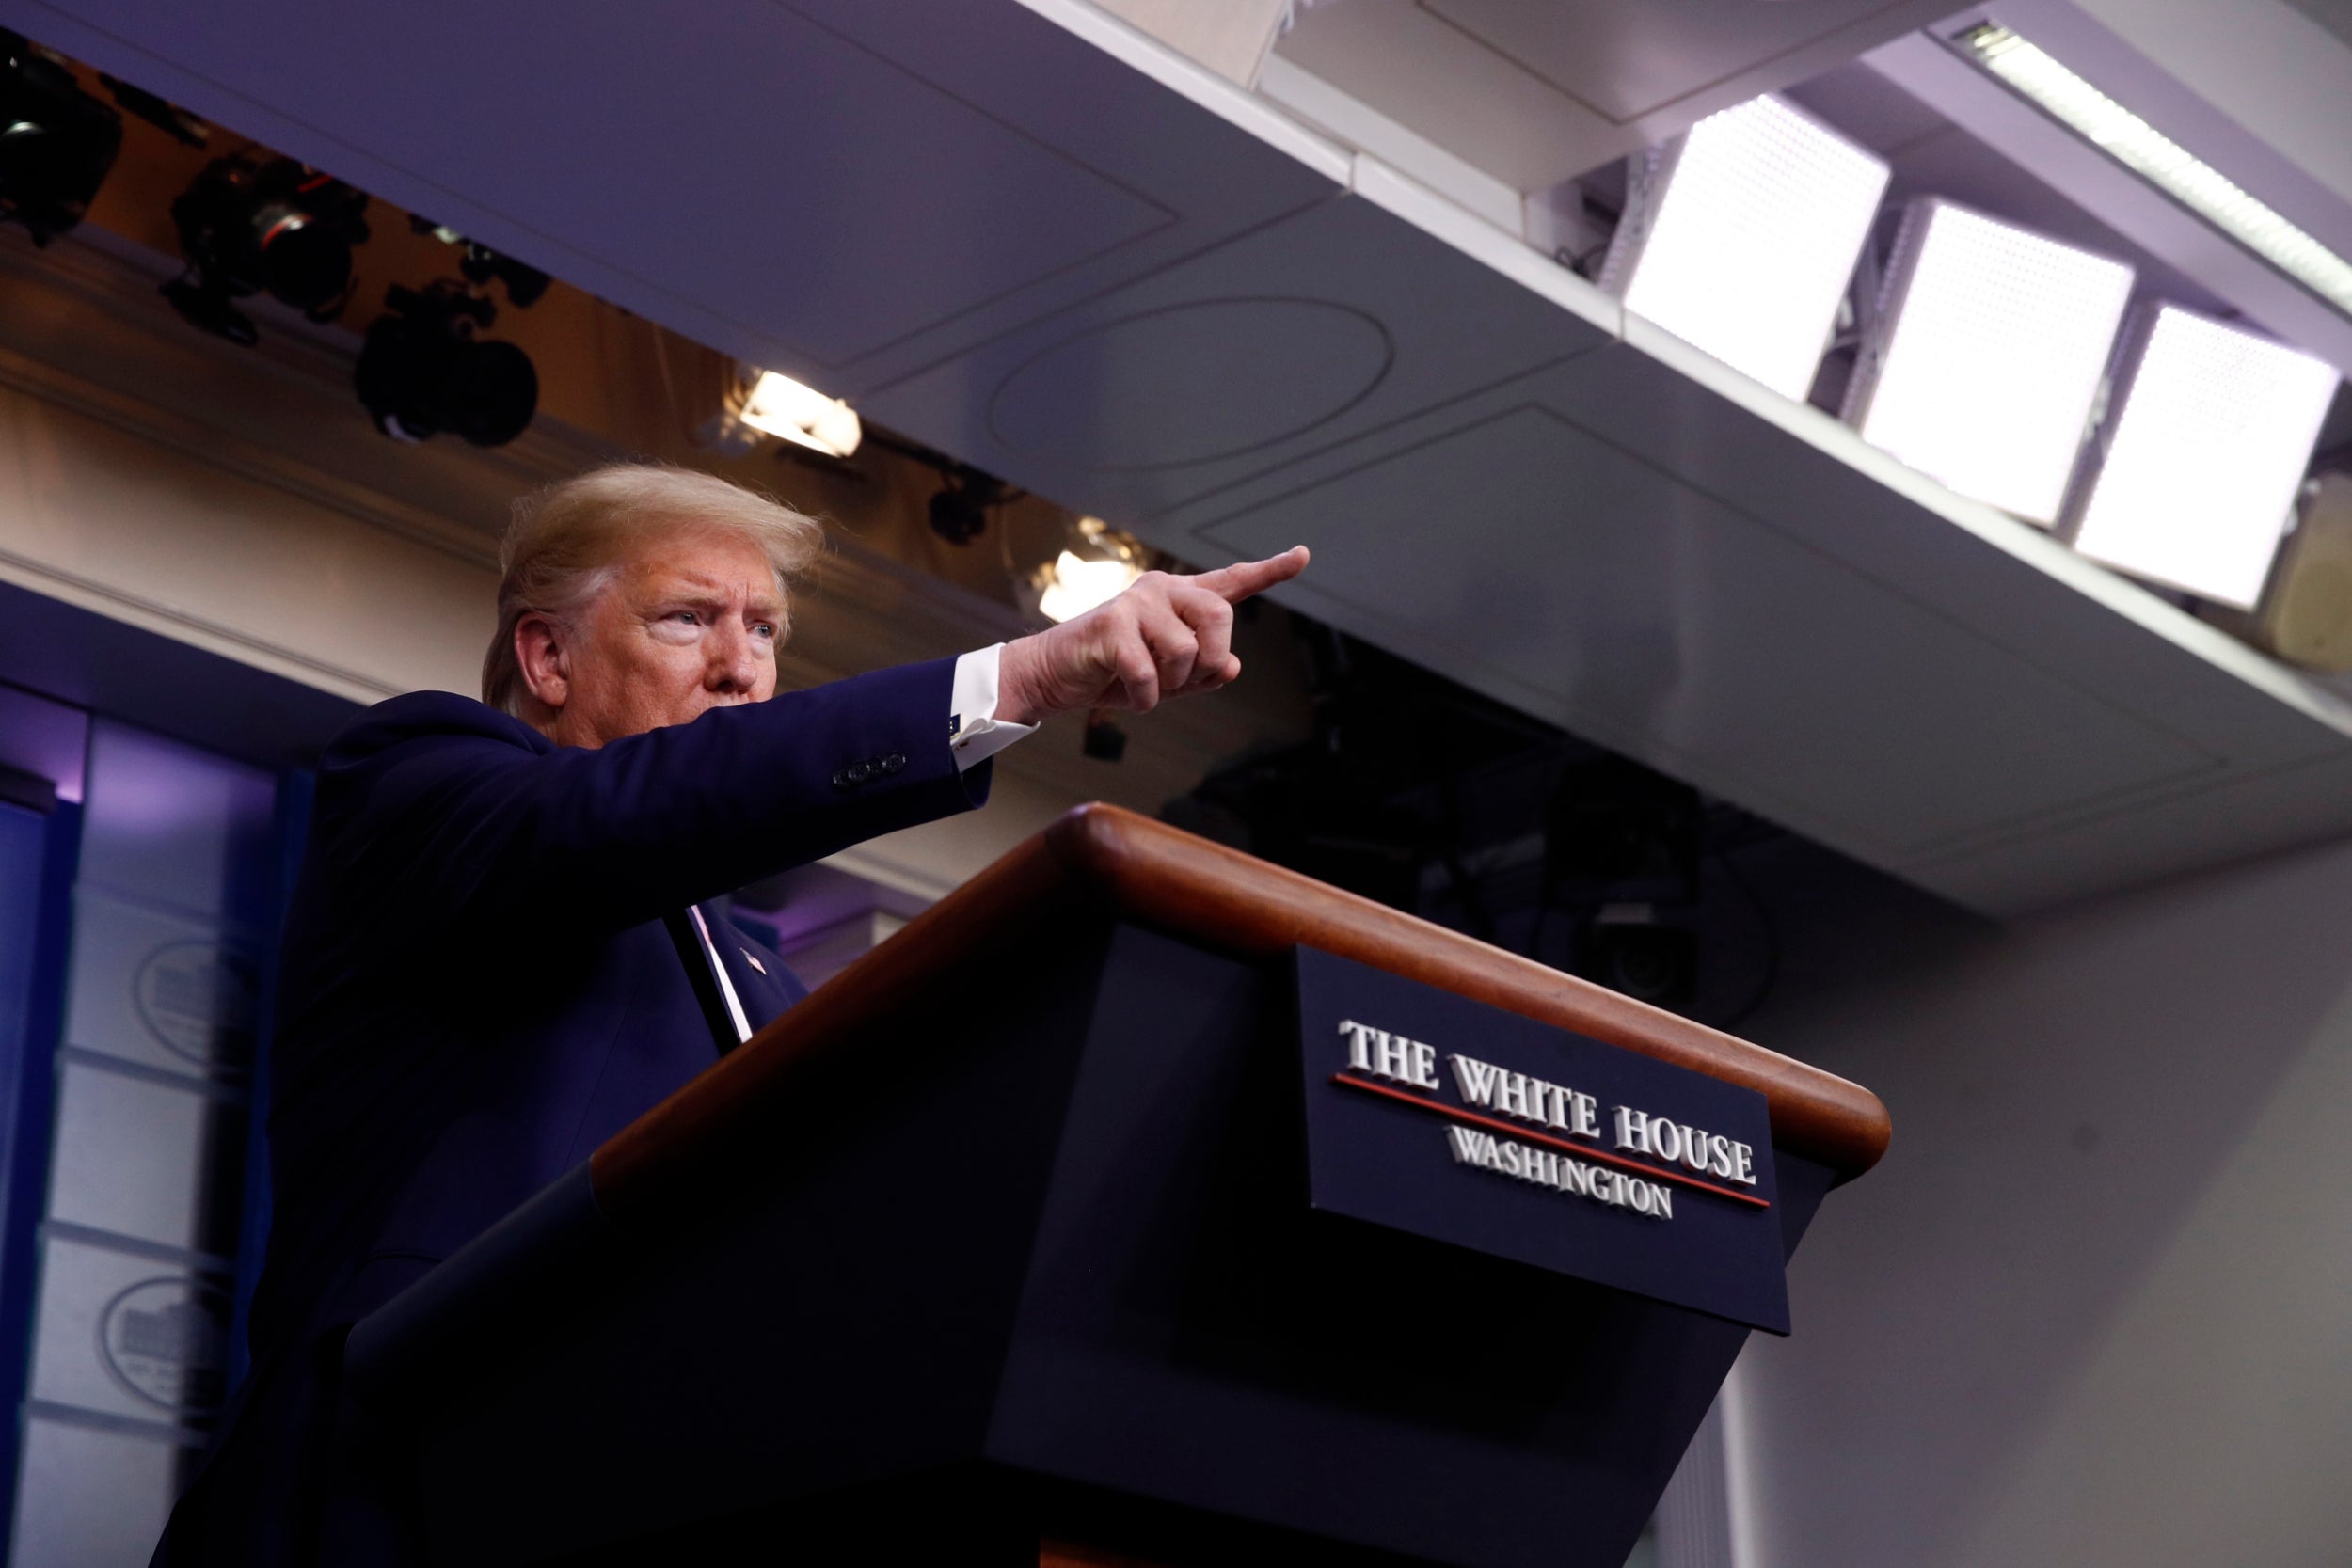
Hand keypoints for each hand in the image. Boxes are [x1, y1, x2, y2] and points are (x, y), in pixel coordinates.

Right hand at [996, 547, 1309, 724]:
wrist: (1056, 676)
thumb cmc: (1116, 673)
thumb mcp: (1170, 678)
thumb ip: (1205, 669)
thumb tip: (1231, 666)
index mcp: (1181, 599)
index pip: (1232, 582)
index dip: (1271, 570)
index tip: (1304, 554)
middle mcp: (1162, 590)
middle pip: (1220, 617)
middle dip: (1209, 659)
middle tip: (1183, 680)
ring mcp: (1136, 604)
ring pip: (1186, 650)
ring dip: (1172, 684)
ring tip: (1147, 685)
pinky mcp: (1111, 626)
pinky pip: (1150, 674)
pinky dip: (1145, 699)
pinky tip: (1128, 694)